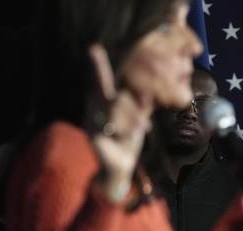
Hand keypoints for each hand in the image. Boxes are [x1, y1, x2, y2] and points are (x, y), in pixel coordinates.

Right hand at [87, 44, 152, 201]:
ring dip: (134, 118)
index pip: (101, 83)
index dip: (98, 67)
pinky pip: (116, 127)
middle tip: (132, 110)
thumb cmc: (127, 140)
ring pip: (116, 108)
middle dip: (130, 103)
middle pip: (114, 95)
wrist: (119, 169)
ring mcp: (92, 125)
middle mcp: (93, 112)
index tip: (93, 48)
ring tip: (140, 129)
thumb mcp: (137, 119)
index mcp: (102, 105)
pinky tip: (136, 135)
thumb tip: (150, 90)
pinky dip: (130, 130)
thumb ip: (141, 104)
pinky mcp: (95, 139)